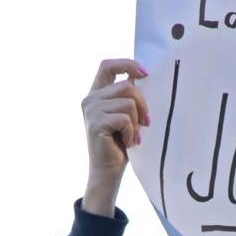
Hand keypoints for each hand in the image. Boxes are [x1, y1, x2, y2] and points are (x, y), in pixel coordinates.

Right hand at [81, 58, 149, 216]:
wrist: (107, 171)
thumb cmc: (119, 144)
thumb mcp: (125, 115)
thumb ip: (128, 96)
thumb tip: (142, 76)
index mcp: (96, 94)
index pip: (108, 65)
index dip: (127, 64)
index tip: (145, 74)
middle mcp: (90, 99)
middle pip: (126, 85)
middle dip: (142, 104)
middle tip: (146, 122)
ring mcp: (91, 110)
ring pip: (128, 103)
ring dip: (136, 122)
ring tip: (132, 136)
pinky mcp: (95, 123)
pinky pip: (125, 118)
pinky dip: (131, 132)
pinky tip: (127, 142)